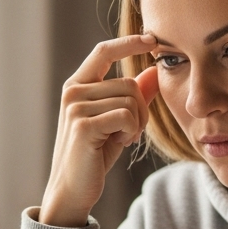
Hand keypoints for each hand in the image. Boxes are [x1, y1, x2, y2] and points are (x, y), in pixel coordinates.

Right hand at [40, 36, 160, 226]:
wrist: (74, 189)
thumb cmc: (94, 155)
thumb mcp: (117, 122)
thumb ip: (134, 96)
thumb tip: (154, 71)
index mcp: (78, 85)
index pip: (104, 51)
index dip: (129, 43)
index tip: (152, 39)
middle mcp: (73, 91)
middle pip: (129, 83)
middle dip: (141, 109)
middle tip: (131, 132)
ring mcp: (76, 107)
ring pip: (131, 100)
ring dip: (137, 124)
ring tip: (121, 139)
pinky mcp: (83, 124)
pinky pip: (127, 116)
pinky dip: (131, 131)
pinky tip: (119, 143)